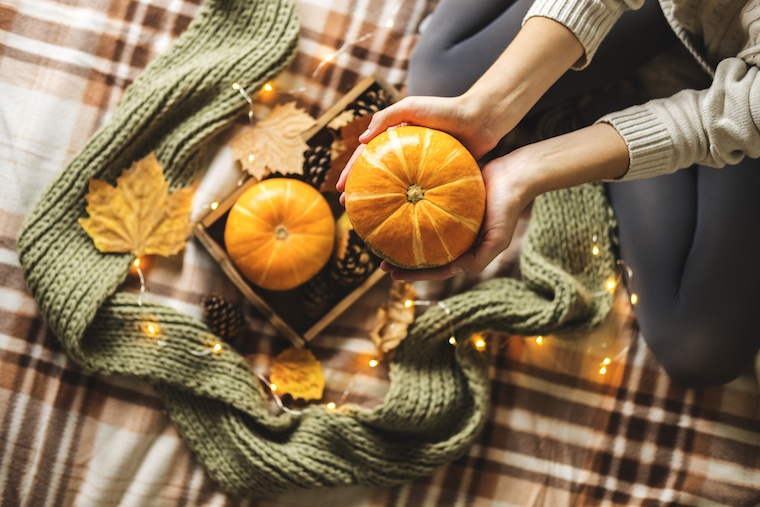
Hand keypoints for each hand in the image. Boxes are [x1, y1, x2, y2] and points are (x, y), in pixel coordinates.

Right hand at [336, 94, 506, 205]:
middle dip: (360, 192)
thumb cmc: (446, 109)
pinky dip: (406, 208)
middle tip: (348, 209)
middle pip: (376, 175)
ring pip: (395, 189)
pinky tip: (399, 222)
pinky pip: (418, 196)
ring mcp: (419, 169)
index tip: (340, 189)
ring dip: (380, 203)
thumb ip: (386, 117)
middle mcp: (404, 155)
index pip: (366, 157)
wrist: (481, 120)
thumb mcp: (412, 107)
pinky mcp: (436, 179)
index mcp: (394, 139)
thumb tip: (361, 140)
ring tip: (368, 220)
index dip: (351, 172)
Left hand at [378, 149, 533, 281]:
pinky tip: (395, 210)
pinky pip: (427, 211)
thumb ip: (481, 258)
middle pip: (426, 256)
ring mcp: (453, 222)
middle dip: (403, 262)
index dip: (413, 275)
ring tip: (381, 239)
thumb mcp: (498, 238)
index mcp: (467, 252)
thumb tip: (456, 271)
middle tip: (380, 262)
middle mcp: (458, 240)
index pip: (436, 270)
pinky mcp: (450, 203)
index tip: (391, 274)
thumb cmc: (508, 206)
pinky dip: (412, 213)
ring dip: (404, 238)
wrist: (514, 174)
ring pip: (424, 234)